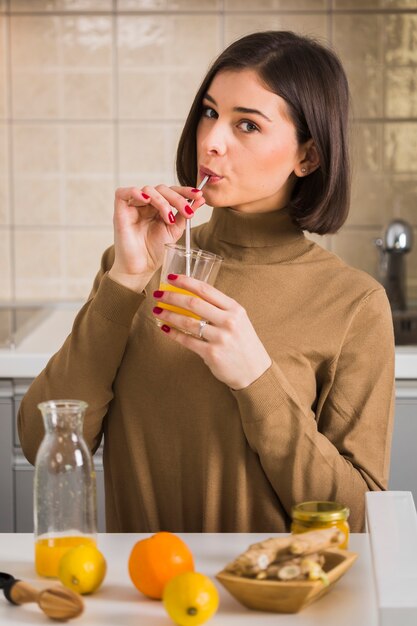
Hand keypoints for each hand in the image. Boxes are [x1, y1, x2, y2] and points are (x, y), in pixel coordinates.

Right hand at [108, 184, 205, 291]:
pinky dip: (136, 192)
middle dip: (177, 198)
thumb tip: (200, 199)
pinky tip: (147, 201)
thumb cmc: (155, 251)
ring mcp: (133, 206)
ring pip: (148, 190)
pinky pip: (123, 192)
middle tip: (187, 212)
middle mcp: (145, 204)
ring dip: (162, 201)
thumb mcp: (175, 230)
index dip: (185, 191)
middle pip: (161, 189)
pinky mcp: (120, 211)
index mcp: (158, 207)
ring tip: (168, 218)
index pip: (171, 192)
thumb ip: (184, 214)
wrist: (141, 268)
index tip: (199, 195)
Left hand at [152, 274, 271, 389]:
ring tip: (157, 310)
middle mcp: (228, 321)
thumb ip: (220, 309)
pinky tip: (164, 328)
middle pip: (194, 303)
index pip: (206, 289)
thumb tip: (193, 296)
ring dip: (168, 314)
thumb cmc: (243, 343)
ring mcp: (220, 338)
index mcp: (234, 309)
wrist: (255, 372)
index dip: (186, 281)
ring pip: (187, 321)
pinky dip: (173, 333)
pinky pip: (187, 340)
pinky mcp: (212, 354)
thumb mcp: (239, 320)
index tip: (171, 277)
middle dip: (172, 296)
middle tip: (158, 294)